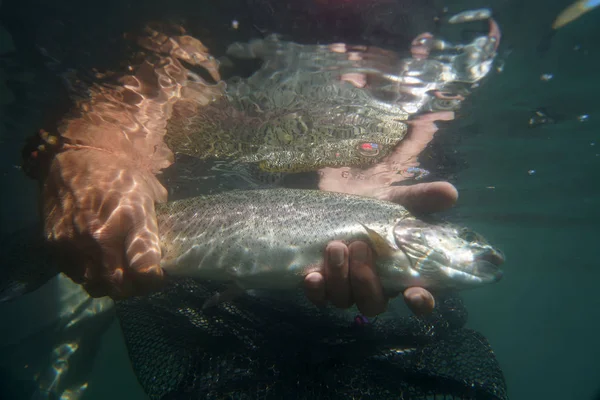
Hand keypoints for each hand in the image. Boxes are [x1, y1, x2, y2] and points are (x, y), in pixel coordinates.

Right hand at [42, 149, 167, 298]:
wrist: (75, 153)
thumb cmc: (119, 170)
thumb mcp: (148, 191)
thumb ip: (155, 219)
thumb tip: (168, 236)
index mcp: (131, 222)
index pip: (145, 273)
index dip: (154, 282)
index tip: (158, 278)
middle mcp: (102, 238)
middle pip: (120, 287)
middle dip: (133, 290)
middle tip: (138, 282)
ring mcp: (74, 243)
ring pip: (94, 285)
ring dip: (108, 286)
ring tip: (117, 276)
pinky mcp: (54, 244)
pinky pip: (73, 273)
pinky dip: (87, 274)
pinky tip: (95, 264)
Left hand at [303, 181, 454, 316]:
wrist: (333, 195)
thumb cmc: (371, 203)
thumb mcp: (396, 198)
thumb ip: (423, 198)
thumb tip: (450, 194)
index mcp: (400, 272)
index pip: (417, 298)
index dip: (420, 303)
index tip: (415, 294)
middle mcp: (374, 286)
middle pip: (374, 304)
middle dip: (366, 281)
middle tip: (360, 247)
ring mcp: (345, 287)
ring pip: (344, 300)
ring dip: (340, 278)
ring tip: (335, 247)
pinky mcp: (320, 283)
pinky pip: (318, 297)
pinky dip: (316, 289)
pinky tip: (312, 275)